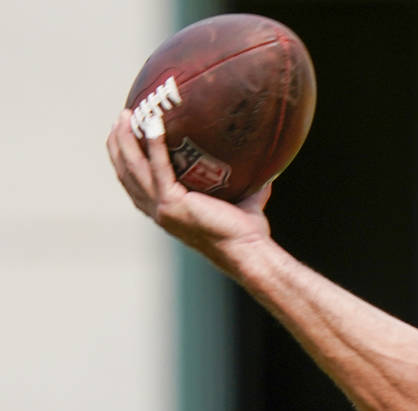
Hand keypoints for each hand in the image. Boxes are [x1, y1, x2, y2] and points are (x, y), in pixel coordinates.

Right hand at [105, 110, 271, 265]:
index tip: (125, 135)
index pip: (135, 183)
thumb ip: (241, 181)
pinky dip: (155, 144)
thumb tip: (260, 161)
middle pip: (126, 172)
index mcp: (166, 211)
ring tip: (128, 116)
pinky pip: (159, 167)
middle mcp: (157, 211)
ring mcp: (162, 208)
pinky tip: (155, 123)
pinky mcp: (172, 204)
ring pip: (133, 168)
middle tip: (123, 117)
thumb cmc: (246, 231)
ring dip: (126, 139)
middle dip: (119, 143)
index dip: (125, 159)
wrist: (247, 250)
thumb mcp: (237, 199)